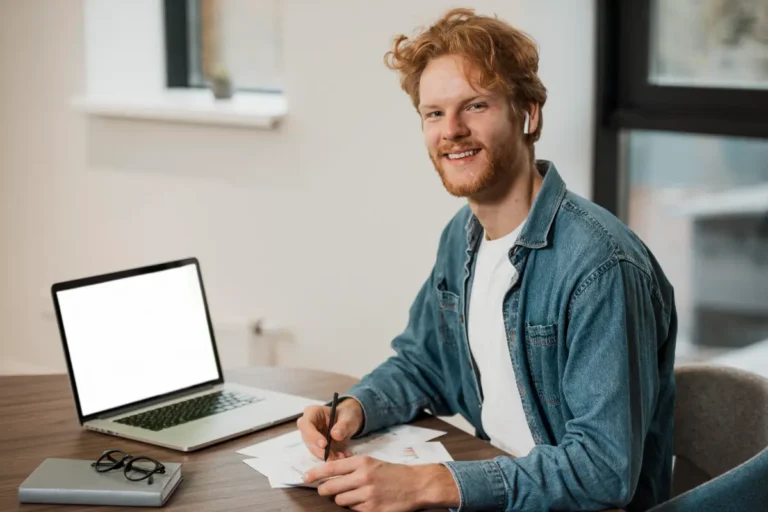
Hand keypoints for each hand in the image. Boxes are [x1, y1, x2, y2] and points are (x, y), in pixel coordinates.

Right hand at [296, 398, 363, 460]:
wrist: (348, 422)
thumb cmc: (346, 416)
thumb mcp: (348, 418)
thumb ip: (343, 426)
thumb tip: (335, 435)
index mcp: (312, 413)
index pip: (306, 424)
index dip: (313, 436)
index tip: (324, 444)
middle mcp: (308, 426)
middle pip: (308, 440)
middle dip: (320, 451)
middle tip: (332, 457)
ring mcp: (311, 437)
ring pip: (314, 450)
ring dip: (327, 456)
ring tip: (342, 456)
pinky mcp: (317, 447)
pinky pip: (321, 455)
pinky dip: (331, 458)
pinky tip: (342, 456)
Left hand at [303, 456, 459, 511]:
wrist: (416, 484)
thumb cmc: (392, 472)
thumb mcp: (372, 462)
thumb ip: (352, 467)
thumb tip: (329, 474)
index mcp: (361, 462)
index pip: (330, 468)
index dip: (315, 473)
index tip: (305, 477)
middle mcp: (362, 477)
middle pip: (331, 488)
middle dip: (325, 491)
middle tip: (326, 491)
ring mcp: (367, 495)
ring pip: (340, 501)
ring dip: (343, 500)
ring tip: (355, 495)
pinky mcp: (372, 509)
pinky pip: (354, 510)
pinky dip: (356, 507)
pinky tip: (366, 502)